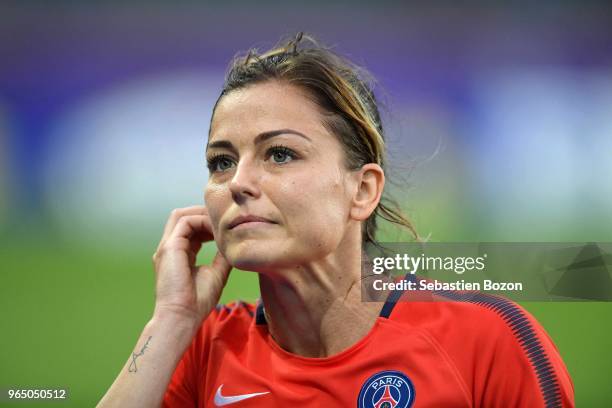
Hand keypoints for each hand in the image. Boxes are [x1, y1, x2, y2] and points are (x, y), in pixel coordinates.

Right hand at [151, 206, 230, 325]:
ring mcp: (167, 246)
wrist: (182, 317)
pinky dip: (202, 220)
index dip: (209, 223)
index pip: (192, 228)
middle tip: (225, 217)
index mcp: (180, 254)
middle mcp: (171, 247)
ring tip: (221, 220)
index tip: (228, 226)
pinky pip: (185, 222)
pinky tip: (217, 229)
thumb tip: (234, 243)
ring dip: (202, 214)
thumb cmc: (197, 301)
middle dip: (204, 213)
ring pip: (181, 215)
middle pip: (183, 217)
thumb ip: (222, 256)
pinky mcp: (169, 247)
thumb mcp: (216, 273)